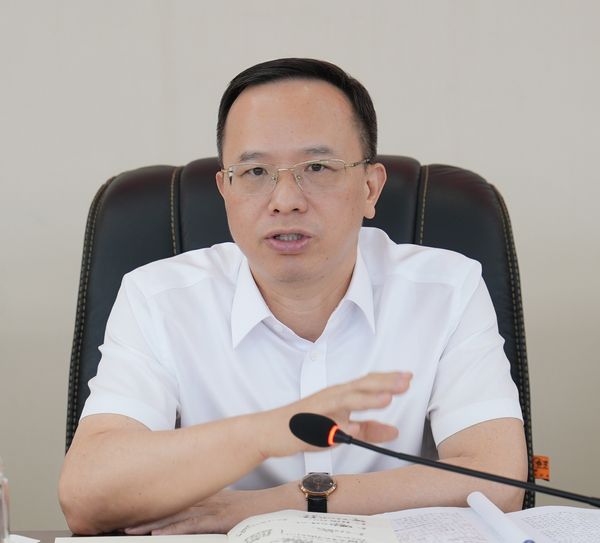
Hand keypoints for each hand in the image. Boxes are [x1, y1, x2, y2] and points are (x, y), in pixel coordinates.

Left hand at [124, 486, 296, 534]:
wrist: (284, 507)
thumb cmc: (260, 513)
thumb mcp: (231, 513)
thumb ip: (213, 516)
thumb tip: (192, 525)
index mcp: (208, 498)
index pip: (174, 501)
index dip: (150, 506)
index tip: (128, 511)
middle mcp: (208, 500)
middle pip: (170, 506)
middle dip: (143, 513)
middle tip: (117, 521)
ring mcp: (214, 508)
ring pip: (177, 515)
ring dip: (151, 522)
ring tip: (127, 529)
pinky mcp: (222, 519)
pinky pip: (195, 524)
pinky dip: (175, 529)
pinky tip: (157, 534)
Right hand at [259, 371, 411, 458]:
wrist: (271, 430)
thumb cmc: (306, 426)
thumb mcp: (342, 429)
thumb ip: (368, 430)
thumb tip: (394, 431)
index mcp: (342, 395)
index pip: (368, 383)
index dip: (388, 379)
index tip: (408, 377)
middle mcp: (332, 395)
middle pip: (361, 385)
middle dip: (384, 383)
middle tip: (405, 381)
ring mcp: (320, 407)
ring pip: (346, 399)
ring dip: (367, 398)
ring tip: (387, 398)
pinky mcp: (308, 421)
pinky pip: (325, 422)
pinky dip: (339, 423)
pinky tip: (353, 425)